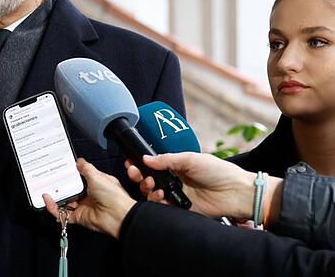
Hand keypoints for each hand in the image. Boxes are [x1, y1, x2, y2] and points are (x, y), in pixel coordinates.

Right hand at [43, 158, 135, 238]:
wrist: (118, 216)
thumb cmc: (114, 196)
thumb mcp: (98, 176)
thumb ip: (86, 168)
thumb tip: (79, 161)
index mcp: (96, 184)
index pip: (79, 177)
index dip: (70, 173)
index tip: (60, 168)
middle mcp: (89, 195)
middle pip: (70, 189)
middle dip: (60, 185)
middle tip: (49, 178)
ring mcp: (83, 206)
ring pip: (64, 201)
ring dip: (55, 196)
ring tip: (45, 188)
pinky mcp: (78, 217)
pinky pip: (62, 213)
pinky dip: (53, 207)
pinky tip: (47, 199)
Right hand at [126, 153, 253, 217]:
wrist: (236, 192)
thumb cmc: (219, 172)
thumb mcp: (191, 159)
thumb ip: (167, 159)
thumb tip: (146, 159)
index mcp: (176, 166)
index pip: (152, 165)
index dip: (140, 164)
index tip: (131, 162)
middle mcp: (174, 180)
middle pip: (148, 179)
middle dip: (138, 175)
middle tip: (135, 172)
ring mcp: (176, 195)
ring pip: (152, 193)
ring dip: (146, 188)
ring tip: (152, 185)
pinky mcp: (180, 209)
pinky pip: (162, 207)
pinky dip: (157, 202)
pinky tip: (160, 196)